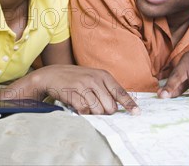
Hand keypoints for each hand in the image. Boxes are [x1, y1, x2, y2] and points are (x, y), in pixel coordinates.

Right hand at [4, 65, 140, 114]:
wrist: (52, 75)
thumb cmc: (76, 79)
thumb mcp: (93, 78)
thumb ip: (106, 89)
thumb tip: (119, 106)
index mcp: (103, 75)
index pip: (120, 92)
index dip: (129, 104)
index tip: (137, 113)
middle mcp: (95, 79)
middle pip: (110, 106)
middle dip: (106, 112)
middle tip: (97, 108)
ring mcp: (84, 85)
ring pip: (98, 110)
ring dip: (93, 113)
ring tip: (86, 105)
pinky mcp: (73, 93)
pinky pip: (84, 110)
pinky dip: (83, 112)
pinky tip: (78, 105)